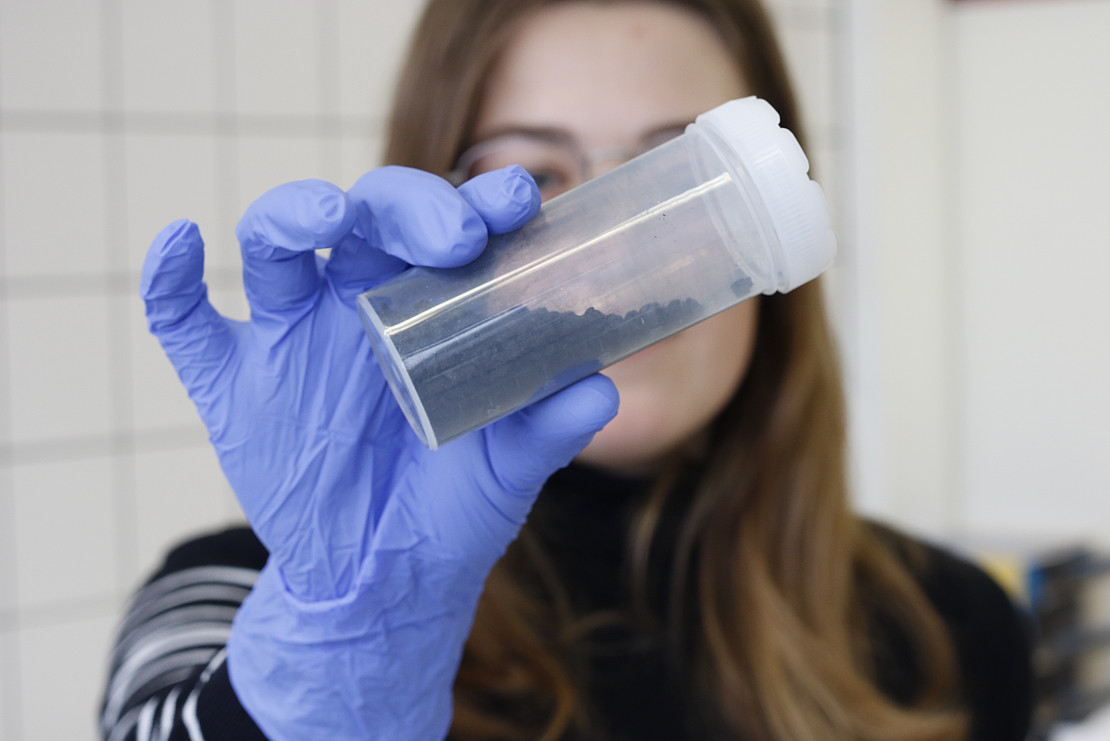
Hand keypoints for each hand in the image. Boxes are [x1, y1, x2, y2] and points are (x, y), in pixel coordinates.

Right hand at [139, 165, 618, 739]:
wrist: (377, 581)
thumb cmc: (449, 511)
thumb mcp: (505, 473)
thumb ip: (548, 430)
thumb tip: (601, 391)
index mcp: (431, 309)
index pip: (453, 233)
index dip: (481, 205)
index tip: (519, 200)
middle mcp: (359, 304)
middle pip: (368, 217)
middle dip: (404, 207)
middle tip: (444, 237)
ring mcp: (292, 337)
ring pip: (275, 246)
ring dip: (290, 218)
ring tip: (322, 221)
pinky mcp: (233, 381)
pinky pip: (185, 320)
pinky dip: (167, 281)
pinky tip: (177, 245)